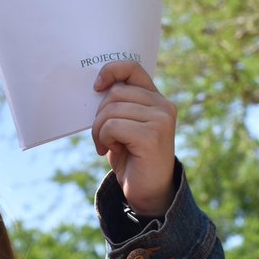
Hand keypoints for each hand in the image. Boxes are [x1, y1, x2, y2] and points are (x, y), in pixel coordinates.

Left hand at [91, 61, 176, 216]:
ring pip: (111, 110)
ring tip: (107, 145)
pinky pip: (113, 126)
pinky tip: (113, 151)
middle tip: (103, 137)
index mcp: (156, 98)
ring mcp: (161, 119)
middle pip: (114, 93)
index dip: (110, 71)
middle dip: (99, 115)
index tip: (96, 87)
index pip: (132, 68)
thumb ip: (117, 104)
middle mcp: (163, 105)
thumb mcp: (123, 124)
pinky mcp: (153, 135)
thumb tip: (95, 85)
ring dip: (99, 130)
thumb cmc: (130, 155)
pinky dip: (104, 139)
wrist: (147, 190)